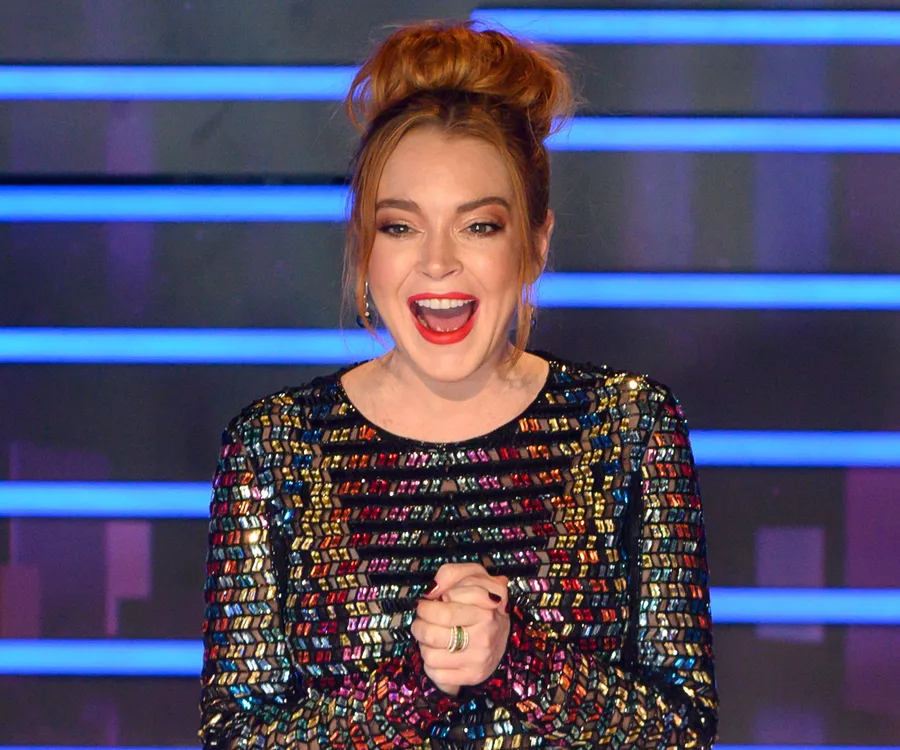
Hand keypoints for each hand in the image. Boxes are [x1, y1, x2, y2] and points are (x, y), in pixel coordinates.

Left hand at [411, 563, 509, 695]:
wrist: (503, 633)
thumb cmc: (483, 601)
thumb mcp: (473, 576)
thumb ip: (450, 574)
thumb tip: (431, 591)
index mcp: (486, 611)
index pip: (443, 613)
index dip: (428, 606)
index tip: (430, 602)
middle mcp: (484, 637)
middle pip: (432, 634)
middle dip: (419, 624)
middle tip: (423, 618)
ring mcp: (478, 660)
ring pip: (430, 656)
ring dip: (424, 644)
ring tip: (432, 635)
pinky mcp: (472, 677)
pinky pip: (436, 674)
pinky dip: (431, 664)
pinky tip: (439, 652)